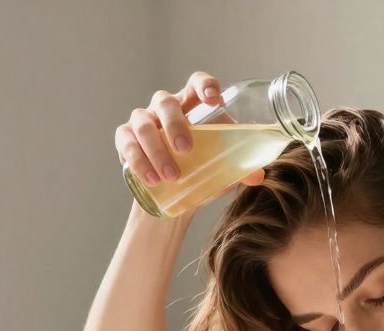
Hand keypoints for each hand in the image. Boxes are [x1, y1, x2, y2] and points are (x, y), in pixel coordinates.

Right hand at [114, 71, 265, 190]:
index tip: (213, 99)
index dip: (203, 85)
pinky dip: (138, 161)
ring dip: (156, 150)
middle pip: (166, 103)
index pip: (196, 83)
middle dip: (175, 125)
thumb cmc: (200, 169)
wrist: (173, 195)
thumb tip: (257, 176)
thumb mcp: (221, 167)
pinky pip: (126, 144)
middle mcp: (165, 108)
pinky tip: (151, 178)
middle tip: (186, 150)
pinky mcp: (125, 140)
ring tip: (172, 176)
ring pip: (143, 125)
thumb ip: (238, 168)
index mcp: (191, 105)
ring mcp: (142, 122)